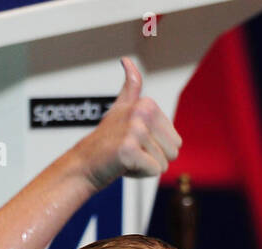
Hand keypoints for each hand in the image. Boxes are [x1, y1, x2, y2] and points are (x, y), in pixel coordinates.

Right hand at [75, 57, 181, 191]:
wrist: (84, 164)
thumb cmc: (106, 140)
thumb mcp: (120, 109)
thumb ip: (130, 87)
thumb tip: (127, 60)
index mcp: (147, 104)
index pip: (176, 141)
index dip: (157, 149)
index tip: (135, 142)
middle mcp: (141, 113)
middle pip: (173, 152)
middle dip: (154, 159)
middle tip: (131, 152)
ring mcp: (135, 130)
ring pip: (164, 163)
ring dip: (145, 167)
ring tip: (126, 157)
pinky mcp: (128, 150)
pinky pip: (153, 171)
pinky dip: (139, 174)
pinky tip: (123, 165)